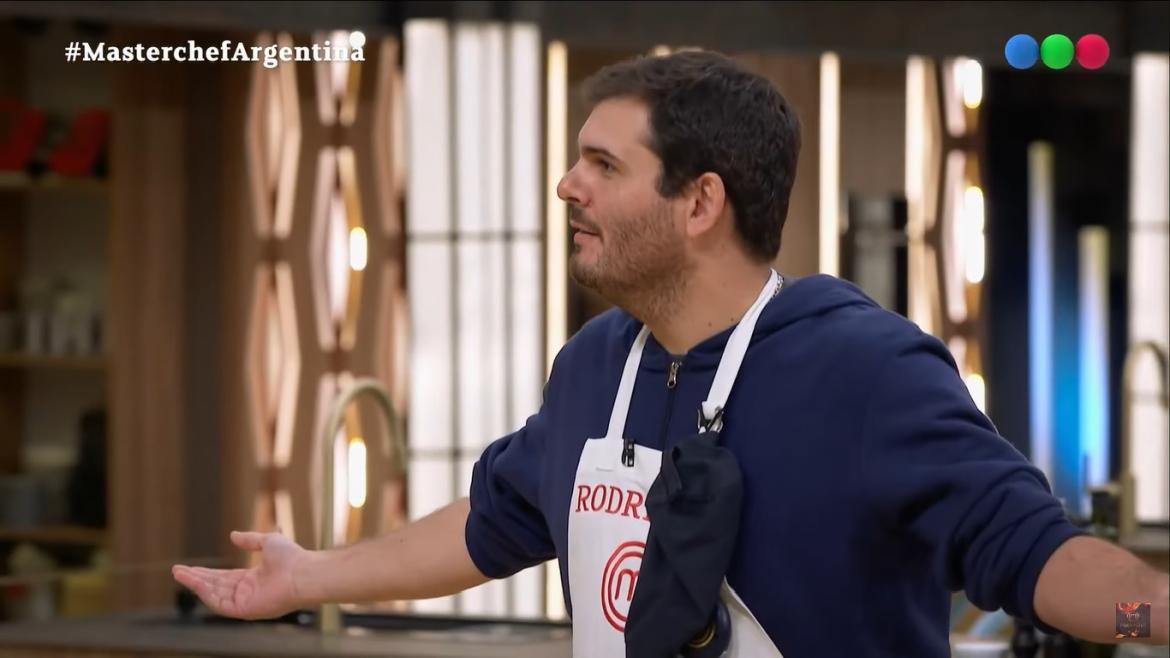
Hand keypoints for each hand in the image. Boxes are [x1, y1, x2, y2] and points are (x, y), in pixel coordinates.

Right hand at [172, 530, 311, 619]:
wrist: (303, 572)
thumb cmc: (292, 557)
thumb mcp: (268, 541)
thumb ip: (250, 540)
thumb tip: (233, 535)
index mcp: (252, 579)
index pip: (223, 578)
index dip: (206, 572)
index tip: (189, 567)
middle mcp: (247, 592)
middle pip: (215, 586)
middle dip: (195, 579)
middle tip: (177, 571)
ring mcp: (245, 602)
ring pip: (214, 595)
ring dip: (196, 585)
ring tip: (180, 574)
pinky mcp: (245, 610)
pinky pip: (220, 604)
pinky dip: (206, 593)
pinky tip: (195, 582)